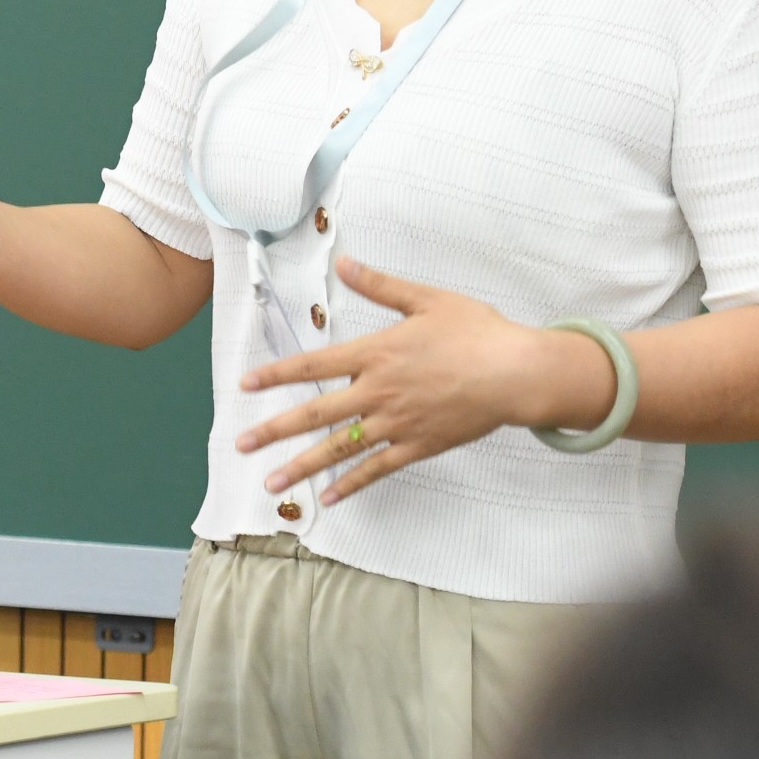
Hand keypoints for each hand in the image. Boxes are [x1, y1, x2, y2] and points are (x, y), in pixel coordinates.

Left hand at [232, 258, 620, 504]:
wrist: (517, 373)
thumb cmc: (477, 331)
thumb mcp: (426, 299)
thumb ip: (380, 284)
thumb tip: (344, 261)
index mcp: (377, 352)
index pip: (314, 365)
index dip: (277, 375)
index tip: (245, 385)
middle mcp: (379, 391)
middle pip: (316, 413)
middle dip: (274, 430)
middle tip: (240, 444)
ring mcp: (397, 423)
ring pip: (340, 448)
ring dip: (302, 466)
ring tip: (270, 481)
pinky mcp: (418, 446)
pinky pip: (377, 469)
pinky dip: (351, 483)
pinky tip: (327, 497)